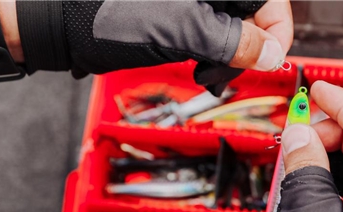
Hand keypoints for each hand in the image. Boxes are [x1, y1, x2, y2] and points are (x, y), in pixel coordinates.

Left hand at [62, 0, 291, 91]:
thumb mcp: (180, 31)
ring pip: (236, 29)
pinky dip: (213, 57)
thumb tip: (272, 53)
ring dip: (228, 58)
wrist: (66, 25)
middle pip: (254, 16)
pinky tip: (198, 69)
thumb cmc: (109, 17)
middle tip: (223, 71)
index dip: (276, 31)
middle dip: (246, 48)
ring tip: (205, 74)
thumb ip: (232, 40)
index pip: (269, 0)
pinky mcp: (185, 15)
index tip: (266, 60)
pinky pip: (216, 36)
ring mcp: (198, 2)